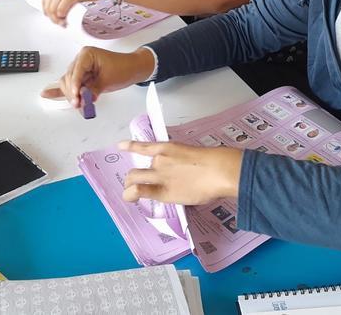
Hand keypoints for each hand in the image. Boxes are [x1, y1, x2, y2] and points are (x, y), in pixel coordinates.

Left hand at [41, 0, 111, 24]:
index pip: (44, 0)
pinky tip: (64, 20)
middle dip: (52, 18)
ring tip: (63, 23)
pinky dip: (61, 17)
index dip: (46, 11)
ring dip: (56, 20)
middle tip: (59, 22)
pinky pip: (61, 10)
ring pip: (53, 10)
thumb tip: (58, 5)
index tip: (51, 17)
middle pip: (48, 6)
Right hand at [41, 47, 155, 106]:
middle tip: (79, 104)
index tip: (76, 96)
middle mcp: (81, 60)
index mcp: (87, 54)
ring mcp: (80, 69)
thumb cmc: (123, 68)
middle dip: (73, 92)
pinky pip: (69, 84)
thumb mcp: (108, 80)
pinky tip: (47, 94)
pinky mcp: (82, 77)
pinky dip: (60, 90)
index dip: (75, 85)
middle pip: (68, 78)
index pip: (76, 71)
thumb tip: (83, 99)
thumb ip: (93, 90)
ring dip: (71, 95)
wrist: (132, 68)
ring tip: (78, 104)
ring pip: (68, 83)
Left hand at [120, 141, 243, 205]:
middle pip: (136, 169)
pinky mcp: (163, 190)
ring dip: (130, 187)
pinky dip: (130, 192)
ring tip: (131, 195)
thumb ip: (182, 165)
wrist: (218, 170)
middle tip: (137, 185)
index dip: (131, 147)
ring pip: (134, 179)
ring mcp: (159, 174)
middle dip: (133, 178)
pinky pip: (140, 188)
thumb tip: (183, 177)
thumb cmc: (214, 162)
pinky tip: (127, 195)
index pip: (143, 148)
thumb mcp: (193, 157)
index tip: (122, 146)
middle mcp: (159, 160)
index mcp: (167, 148)